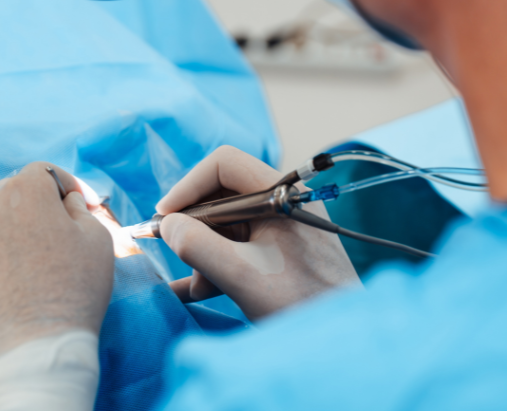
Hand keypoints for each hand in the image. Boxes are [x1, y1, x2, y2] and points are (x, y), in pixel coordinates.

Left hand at [0, 163, 114, 362]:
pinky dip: (11, 242)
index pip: (45, 171)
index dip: (70, 183)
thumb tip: (66, 203)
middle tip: (69, 222)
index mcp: (23, 191)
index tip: (86, 203)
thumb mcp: (96, 236)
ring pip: (3, 213)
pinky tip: (30, 266)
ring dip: (25, 219)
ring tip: (49, 245)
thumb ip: (80, 208)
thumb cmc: (73, 284)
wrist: (34, 340)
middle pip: (19, 188)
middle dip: (44, 198)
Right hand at [158, 146, 359, 319]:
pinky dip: (215, 263)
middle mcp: (283, 203)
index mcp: (282, 194)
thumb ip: (197, 245)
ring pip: (226, 224)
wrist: (341, 341)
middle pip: (221, 195)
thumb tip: (167, 226)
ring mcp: (282, 228)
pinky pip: (237, 246)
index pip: (224, 165)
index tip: (165, 216)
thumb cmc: (302, 304)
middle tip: (169, 246)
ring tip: (196, 284)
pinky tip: (193, 289)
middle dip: (193, 224)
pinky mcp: (280, 253)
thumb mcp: (240, 275)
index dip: (188, 186)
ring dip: (203, 249)